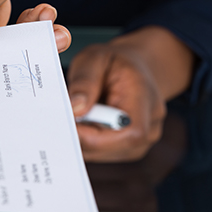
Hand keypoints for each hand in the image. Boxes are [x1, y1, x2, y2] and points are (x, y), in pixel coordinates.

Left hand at [67, 26, 194, 161]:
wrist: (134, 69)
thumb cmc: (113, 63)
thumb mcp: (94, 57)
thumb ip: (85, 81)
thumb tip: (75, 109)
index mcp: (146, 100)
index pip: (128, 132)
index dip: (94, 134)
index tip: (66, 120)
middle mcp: (150, 127)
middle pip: (111, 148)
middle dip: (80, 136)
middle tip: (61, 117)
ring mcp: (140, 143)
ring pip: (101, 154)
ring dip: (81, 138)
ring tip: (75, 115)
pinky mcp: (127, 150)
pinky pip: (100, 153)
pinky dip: (85, 140)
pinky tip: (81, 123)